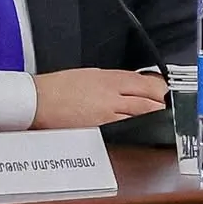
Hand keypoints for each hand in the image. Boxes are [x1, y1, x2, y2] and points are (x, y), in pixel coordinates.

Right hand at [31, 68, 167, 129]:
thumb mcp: (91, 74)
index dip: (161, 90)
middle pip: (151, 101)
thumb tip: (132, 88)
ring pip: (143, 116)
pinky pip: (126, 128)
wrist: (38, 100)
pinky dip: (135, 128)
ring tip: (155, 120)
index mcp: (111, 78)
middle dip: (161, 106)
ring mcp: (108, 113)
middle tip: (165, 108)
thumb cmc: (59, 87)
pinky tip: (136, 129)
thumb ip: (114, 82)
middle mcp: (113, 94)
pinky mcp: (100, 129)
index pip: (149, 84)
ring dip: (152, 118)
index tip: (165, 93)